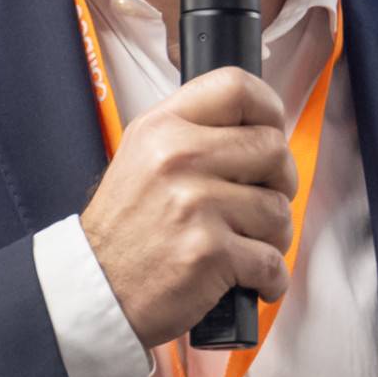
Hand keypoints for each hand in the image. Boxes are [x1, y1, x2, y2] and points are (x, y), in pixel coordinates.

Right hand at [80, 68, 296, 346]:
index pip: (235, 87)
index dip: (268, 109)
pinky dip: (270, 279)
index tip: (271, 132)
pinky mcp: (210, 251)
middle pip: (273, 149)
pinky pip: (272, 261)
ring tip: (247, 247)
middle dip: (281, 182)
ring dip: (274, 236)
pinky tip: (252, 280)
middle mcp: (179, 158)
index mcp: (163, 127)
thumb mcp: (141, 158)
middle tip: (262, 203)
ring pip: (278, 209)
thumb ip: (193, 135)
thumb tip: (258, 131)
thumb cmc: (125, 232)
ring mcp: (196, 204)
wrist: (96, 290)